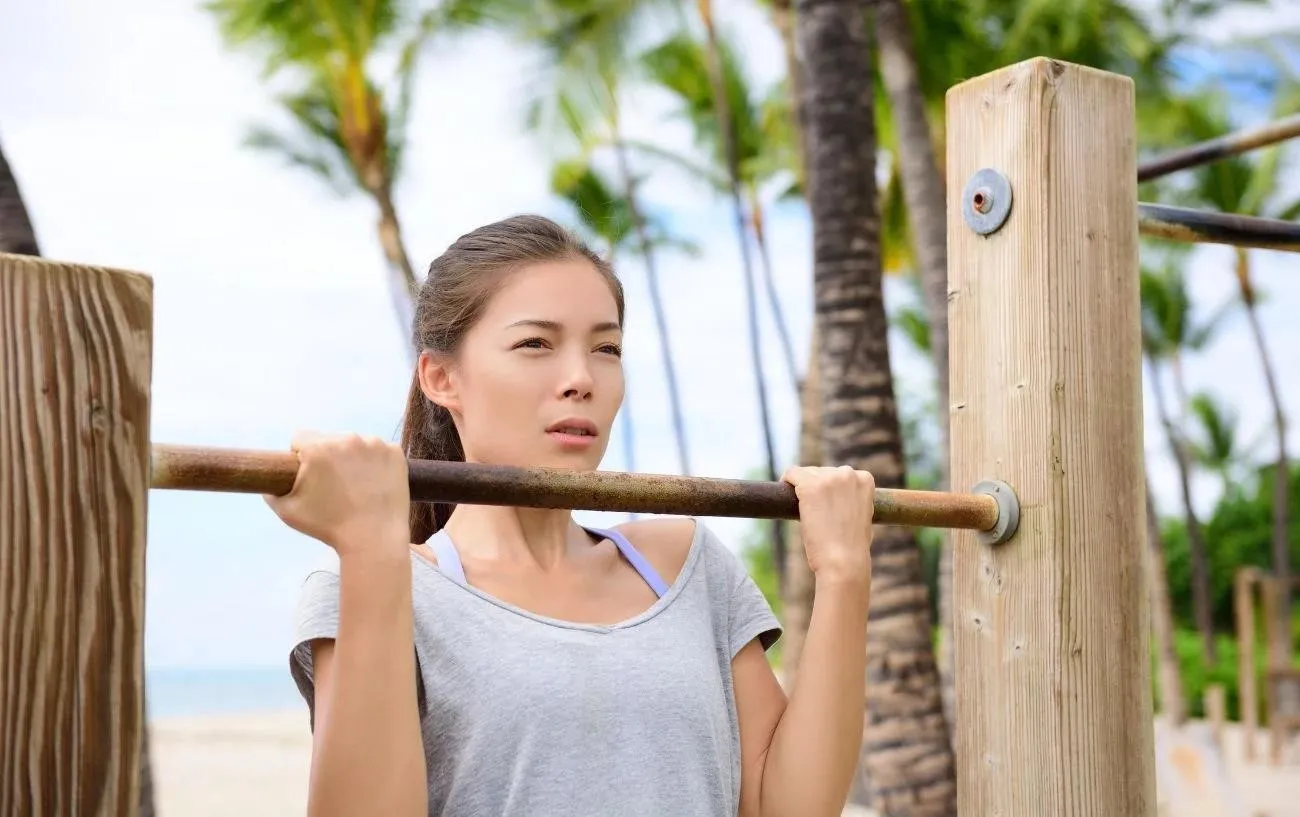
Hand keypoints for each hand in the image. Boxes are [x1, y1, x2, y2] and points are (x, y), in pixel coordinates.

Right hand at [264, 431, 410, 558]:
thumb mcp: (287, 511)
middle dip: (326, 456)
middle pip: (328, 439)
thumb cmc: (327, 526)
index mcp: (318, 447)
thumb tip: (268, 479)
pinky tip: (373, 482)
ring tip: (354, 485)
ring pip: (354, 443)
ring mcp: (375, 443)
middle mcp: (347, 438)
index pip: (300, 438)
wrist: (374, 538)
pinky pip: (378, 451)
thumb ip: (271, 490)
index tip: (308, 475)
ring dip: (350, 457)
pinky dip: (374, 462)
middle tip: (332, 485)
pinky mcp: (395, 452)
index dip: (299, 456)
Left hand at [782, 465, 873, 583]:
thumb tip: (840, 501)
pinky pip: (792, 473)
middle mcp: (848, 473)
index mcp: (865, 479)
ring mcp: (828, 478)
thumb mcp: (862, 516)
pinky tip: (783, 493)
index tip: (824, 504)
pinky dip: (786, 481)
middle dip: (815, 488)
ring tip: (802, 510)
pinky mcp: (809, 486)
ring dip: (801, 487)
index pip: (840, 474)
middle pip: (822, 472)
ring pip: (806, 473)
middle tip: (813, 512)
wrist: (844, 562)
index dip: (829, 489)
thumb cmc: (852, 547)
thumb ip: (854, 501)